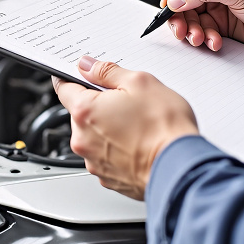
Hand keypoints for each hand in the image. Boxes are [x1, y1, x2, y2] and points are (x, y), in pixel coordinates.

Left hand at [52, 56, 198, 199]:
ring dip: (109, 129)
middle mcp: (83, 139)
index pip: (63, 88)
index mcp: (85, 111)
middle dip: (100, 106)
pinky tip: (139, 144)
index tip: (79, 75)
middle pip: (82, 114)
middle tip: (127, 103)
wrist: (179, 167)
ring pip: (94, 136)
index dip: (71, 78)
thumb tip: (88, 66)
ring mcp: (93, 161)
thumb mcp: (139, 82)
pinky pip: (106, 156)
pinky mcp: (107, 178)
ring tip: (138, 126)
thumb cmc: (163, 127)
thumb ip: (107, 72)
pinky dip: (118, 149)